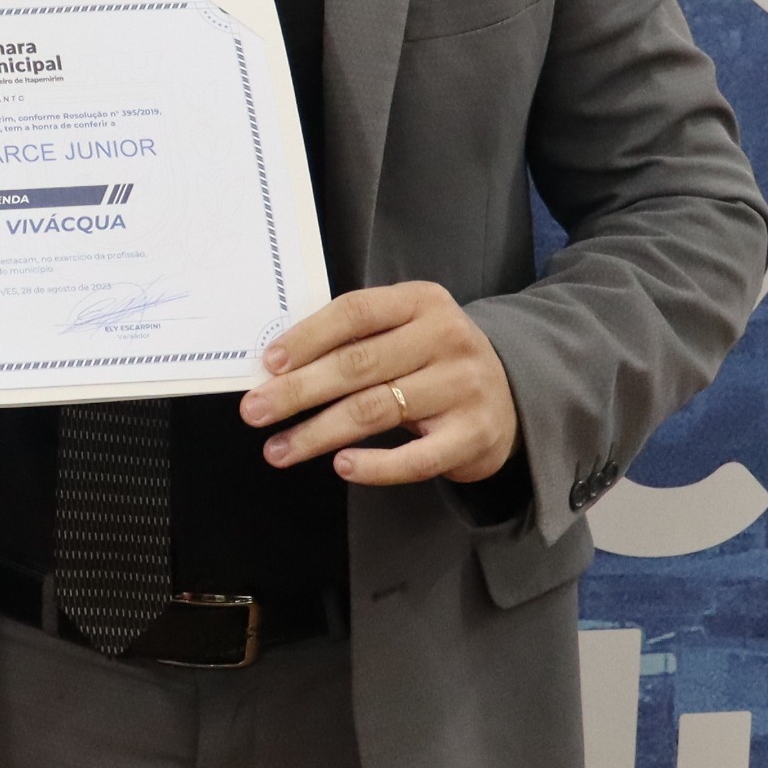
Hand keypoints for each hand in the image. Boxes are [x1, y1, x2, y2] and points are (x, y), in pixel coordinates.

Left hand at [240, 280, 515, 486]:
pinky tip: (341, 466)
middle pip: (358, 364)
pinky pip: (415, 457)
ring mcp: (463, 387)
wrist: (513, 395)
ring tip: (278, 450)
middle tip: (254, 412)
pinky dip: (374, 465)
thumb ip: (357, 338)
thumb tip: (279, 368)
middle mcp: (446, 339)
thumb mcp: (407, 330)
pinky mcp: (473, 434)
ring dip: (318, 433)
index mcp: (422, 302)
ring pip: (376, 410)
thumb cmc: (435, 361)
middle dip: (298, 391)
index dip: (307, 337)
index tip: (268, 365)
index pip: (355, 312)